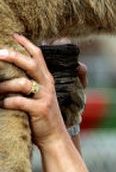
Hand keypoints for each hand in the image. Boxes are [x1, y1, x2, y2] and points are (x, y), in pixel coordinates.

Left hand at [0, 34, 67, 148]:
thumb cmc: (41, 116)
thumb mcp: (38, 96)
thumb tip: (7, 73)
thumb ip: (29, 83)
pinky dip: (6, 102)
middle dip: (14, 56)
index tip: (13, 35)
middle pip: (31, 64)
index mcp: (46, 79)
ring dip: (4, 85)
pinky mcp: (40, 110)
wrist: (54, 137)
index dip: (26, 44)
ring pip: (22, 83)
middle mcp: (47, 85)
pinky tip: (2, 104)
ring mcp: (45, 97)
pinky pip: (18, 102)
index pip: (38, 56)